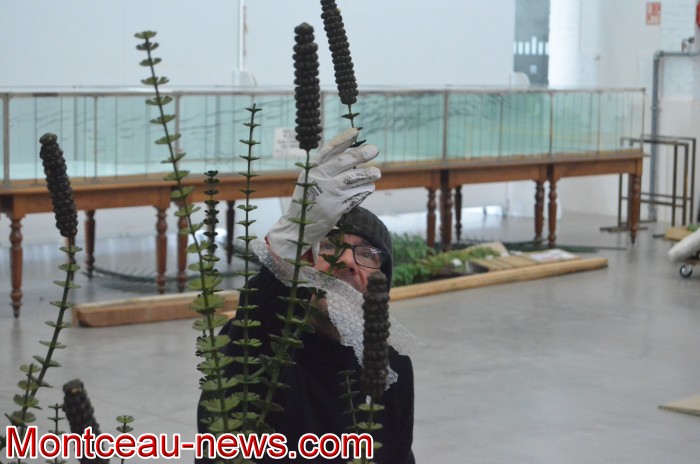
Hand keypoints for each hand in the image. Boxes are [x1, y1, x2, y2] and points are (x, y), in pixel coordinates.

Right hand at [267, 128, 379, 259]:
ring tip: (377, 172)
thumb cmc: (308, 199)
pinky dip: (365, 190)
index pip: (329, 150)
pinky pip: (357, 195)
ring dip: (368, 174)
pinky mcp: (338, 208)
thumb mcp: (311, 180)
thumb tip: (353, 154)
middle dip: (361, 154)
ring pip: (354, 179)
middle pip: (344, 162)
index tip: (356, 131)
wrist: (300, 227)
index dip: (343, 140)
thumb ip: (327, 168)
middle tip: (374, 149)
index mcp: (312, 170)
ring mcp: (330, 193)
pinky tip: (369, 188)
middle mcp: (320, 179)